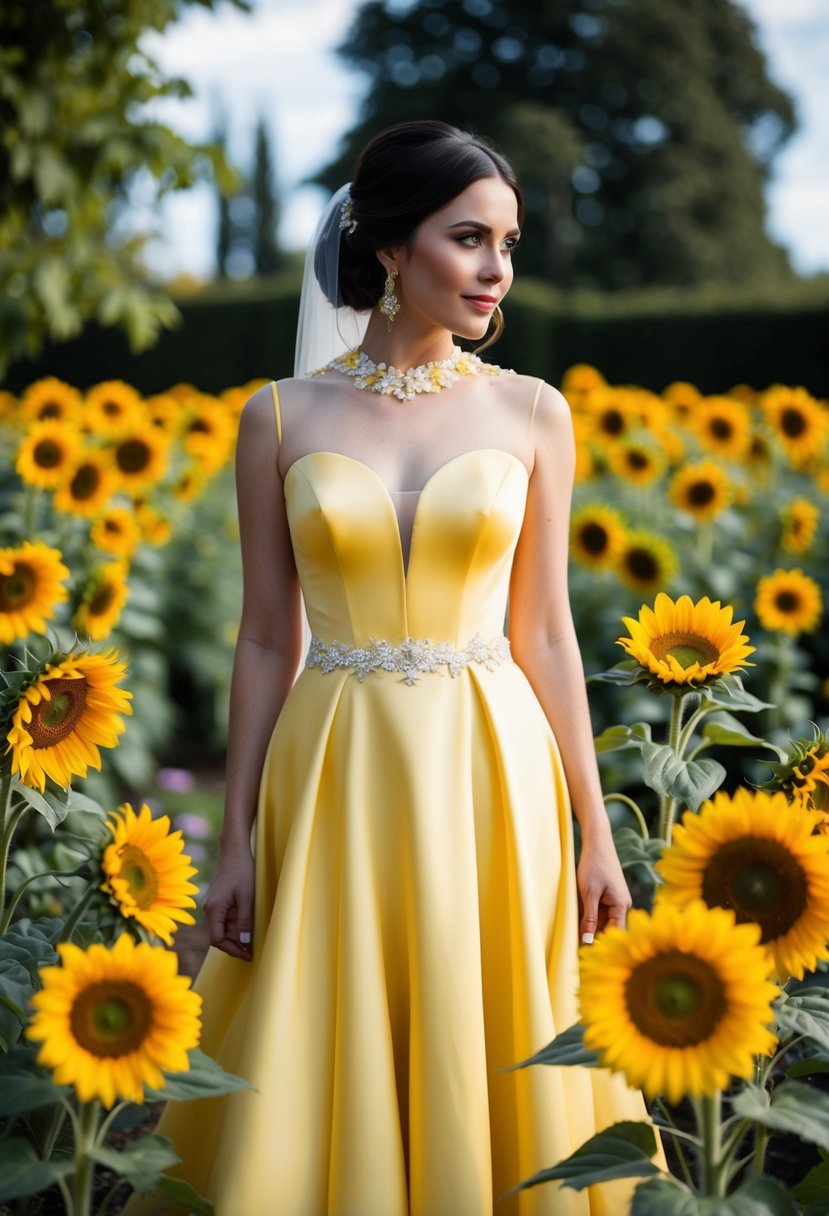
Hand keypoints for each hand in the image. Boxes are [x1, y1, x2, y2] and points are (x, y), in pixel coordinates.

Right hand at [204, 847, 254, 959]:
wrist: (234, 850)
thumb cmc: (242, 871)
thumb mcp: (247, 897)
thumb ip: (245, 921)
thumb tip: (245, 943)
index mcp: (213, 910)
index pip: (217, 940)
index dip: (233, 950)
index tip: (248, 955)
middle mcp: (209, 909)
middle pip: (219, 936)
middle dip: (235, 945)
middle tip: (253, 952)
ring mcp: (212, 905)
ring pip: (222, 928)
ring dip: (236, 936)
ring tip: (253, 940)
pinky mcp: (217, 901)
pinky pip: (224, 919)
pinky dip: (234, 926)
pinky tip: (247, 926)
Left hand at [576, 830, 630, 944]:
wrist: (597, 843)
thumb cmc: (594, 865)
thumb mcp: (589, 893)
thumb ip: (590, 918)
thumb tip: (588, 941)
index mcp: (622, 906)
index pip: (615, 934)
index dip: (603, 945)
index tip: (587, 955)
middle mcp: (622, 905)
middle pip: (609, 929)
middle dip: (594, 937)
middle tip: (576, 948)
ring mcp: (616, 901)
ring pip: (604, 922)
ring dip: (591, 926)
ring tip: (575, 934)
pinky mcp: (610, 897)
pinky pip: (601, 913)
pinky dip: (591, 916)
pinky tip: (579, 918)